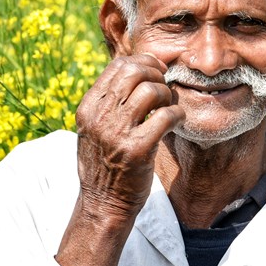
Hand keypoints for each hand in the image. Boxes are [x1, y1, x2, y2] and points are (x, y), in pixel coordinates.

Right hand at [75, 54, 184, 218]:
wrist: (103, 203)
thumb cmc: (104, 163)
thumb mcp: (93, 129)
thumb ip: (107, 103)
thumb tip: (135, 71)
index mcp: (88, 108)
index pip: (117, 66)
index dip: (143, 62)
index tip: (157, 72)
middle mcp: (99, 117)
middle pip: (134, 72)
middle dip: (156, 74)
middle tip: (164, 88)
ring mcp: (117, 133)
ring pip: (151, 90)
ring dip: (167, 95)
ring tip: (168, 107)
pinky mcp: (137, 150)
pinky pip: (166, 116)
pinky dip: (177, 114)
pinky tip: (175, 121)